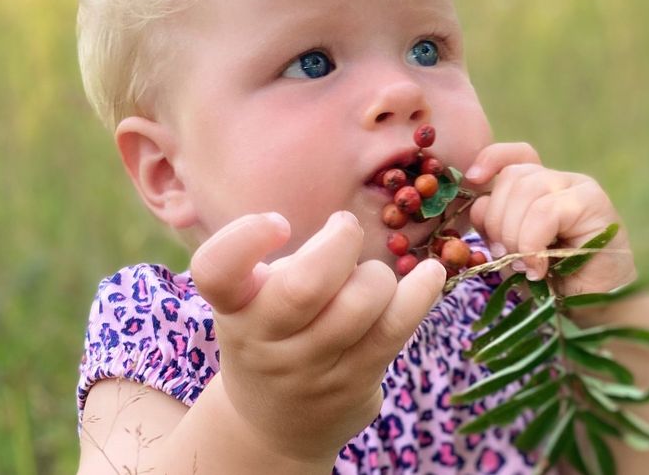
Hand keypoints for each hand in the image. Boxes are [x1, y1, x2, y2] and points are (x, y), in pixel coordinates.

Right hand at [189, 211, 445, 462]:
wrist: (273, 425)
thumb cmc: (270, 337)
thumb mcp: (253, 303)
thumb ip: (285, 267)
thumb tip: (345, 233)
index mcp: (233, 307)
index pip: (217, 270)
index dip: (246, 237)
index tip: (280, 223)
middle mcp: (264, 341)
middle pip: (307, 286)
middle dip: (340, 242)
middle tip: (344, 228)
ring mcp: (311, 368)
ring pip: (360, 303)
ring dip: (376, 274)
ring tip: (369, 276)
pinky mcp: (355, 381)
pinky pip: (395, 329)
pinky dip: (420, 293)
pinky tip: (431, 273)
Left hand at [462, 143, 637, 295]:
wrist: (595, 305)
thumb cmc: (553, 280)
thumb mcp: (511, 251)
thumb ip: (493, 225)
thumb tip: (479, 206)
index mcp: (539, 187)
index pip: (514, 156)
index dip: (490, 160)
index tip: (472, 179)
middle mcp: (559, 180)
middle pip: (513, 177)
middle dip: (497, 220)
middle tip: (505, 256)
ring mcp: (578, 187)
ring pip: (526, 191)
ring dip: (514, 235)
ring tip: (525, 266)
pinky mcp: (593, 201)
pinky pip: (545, 211)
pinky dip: (532, 242)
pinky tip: (538, 267)